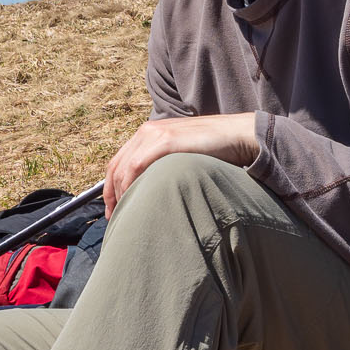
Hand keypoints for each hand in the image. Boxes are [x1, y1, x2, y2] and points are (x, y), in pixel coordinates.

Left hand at [103, 113, 260, 215]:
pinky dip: (131, 185)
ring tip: (124, 215)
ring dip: (120, 194)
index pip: (119, 161)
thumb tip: (153, 190)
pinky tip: (135, 201)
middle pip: (116, 166)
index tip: (114, 208)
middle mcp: (147, 131)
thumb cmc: (216, 150)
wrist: (237, 135)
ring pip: (124, 168)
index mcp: (149, 133)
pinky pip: (136, 165)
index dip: (111, 187)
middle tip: (114, 218)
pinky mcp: (165, 140)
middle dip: (112, 195)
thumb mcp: (182, 156)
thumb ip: (165, 166)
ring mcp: (154, 134)